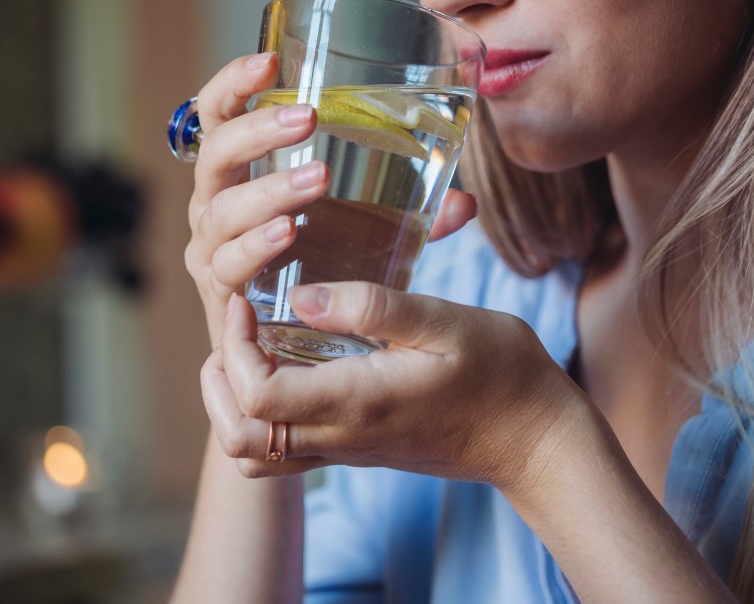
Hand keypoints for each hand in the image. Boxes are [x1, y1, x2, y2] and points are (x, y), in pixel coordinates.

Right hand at [183, 54, 477, 342]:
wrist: (293, 345)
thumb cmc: (322, 268)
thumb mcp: (367, 229)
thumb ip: (410, 213)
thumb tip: (465, 202)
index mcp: (239, 172)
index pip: (217, 115)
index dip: (233, 84)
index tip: (269, 63)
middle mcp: (215, 204)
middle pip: (215, 155)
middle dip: (258, 132)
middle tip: (308, 119)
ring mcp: (211, 249)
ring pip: (222, 210)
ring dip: (269, 190)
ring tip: (318, 180)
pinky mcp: (219, 294)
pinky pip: (228, 265)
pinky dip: (256, 247)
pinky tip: (288, 234)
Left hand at [201, 283, 586, 494]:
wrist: (535, 439)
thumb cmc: (501, 374)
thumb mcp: (446, 322)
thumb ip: (372, 307)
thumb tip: (301, 296)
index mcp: (357, 401)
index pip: (258, 396)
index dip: (237, 347)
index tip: (250, 301)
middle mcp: (342, 436)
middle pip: (239, 440)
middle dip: (219, 382)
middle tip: (240, 326)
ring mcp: (347, 451)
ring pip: (255, 457)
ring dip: (234, 405)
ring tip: (252, 348)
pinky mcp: (357, 451)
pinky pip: (286, 454)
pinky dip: (263, 418)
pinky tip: (289, 369)